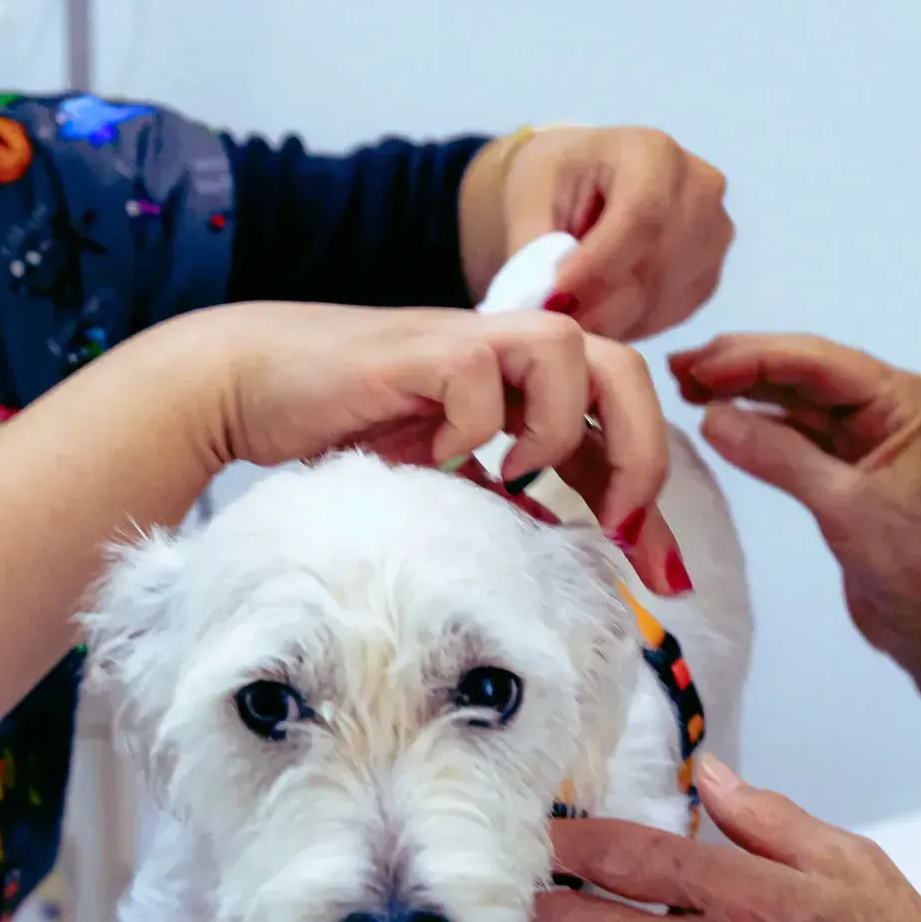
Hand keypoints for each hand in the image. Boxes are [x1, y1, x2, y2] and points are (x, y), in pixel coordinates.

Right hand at [176, 300, 685, 593]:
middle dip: (643, 454)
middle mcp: (510, 356)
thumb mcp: (450, 478)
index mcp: (526, 387)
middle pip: (625, 368)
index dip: (654, 501)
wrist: (254, 384)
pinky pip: (480, 373)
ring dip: (560, 427)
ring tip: (517, 478)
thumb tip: (580, 552)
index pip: (620, 429)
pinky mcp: (419, 349)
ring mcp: (467, 344)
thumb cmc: (347, 428)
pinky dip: (476, 423)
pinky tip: (441, 456)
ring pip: (568, 348)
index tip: (666, 578)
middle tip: (620, 526)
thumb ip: (514, 500)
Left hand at [459, 127, 732, 340]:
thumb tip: (542, 302)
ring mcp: (714, 234)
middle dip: (600, 304)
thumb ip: (534, 248)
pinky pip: (669, 317)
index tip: (555, 299)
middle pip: (656, 267)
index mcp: (653, 152)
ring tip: (574, 307)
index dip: (599, 267)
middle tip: (555, 317)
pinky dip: (630, 324)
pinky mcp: (710, 274)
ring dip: (611, 318)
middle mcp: (700, 189)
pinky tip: (604, 306)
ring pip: (662, 300)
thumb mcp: (530, 199)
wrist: (585, 185)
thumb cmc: (557, 183)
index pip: (642, 217)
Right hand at [669, 332, 920, 664]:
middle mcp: (885, 407)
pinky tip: (718, 418)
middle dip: (742, 365)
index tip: (698, 365)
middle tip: (679, 364)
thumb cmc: (908, 563)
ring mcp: (864, 437)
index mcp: (902, 400)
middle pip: (804, 373)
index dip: (754, 357)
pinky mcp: (844, 470)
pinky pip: (794, 435)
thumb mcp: (843, 505)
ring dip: (743, 391)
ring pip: (795, 401)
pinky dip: (756, 427)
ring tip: (686, 384)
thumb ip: (778, 457)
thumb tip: (710, 417)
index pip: (819, 362)